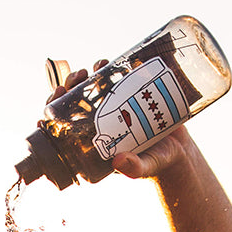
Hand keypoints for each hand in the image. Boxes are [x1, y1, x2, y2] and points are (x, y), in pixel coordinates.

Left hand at [45, 60, 198, 180]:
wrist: (181, 148)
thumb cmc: (158, 162)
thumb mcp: (145, 167)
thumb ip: (134, 168)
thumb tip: (119, 163)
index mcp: (94, 141)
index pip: (65, 128)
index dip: (53, 115)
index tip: (50, 105)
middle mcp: (100, 122)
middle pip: (74, 103)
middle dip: (68, 88)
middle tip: (73, 81)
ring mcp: (113, 107)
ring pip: (91, 88)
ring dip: (86, 76)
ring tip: (93, 67)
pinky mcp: (129, 94)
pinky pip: (113, 78)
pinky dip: (109, 68)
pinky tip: (109, 62)